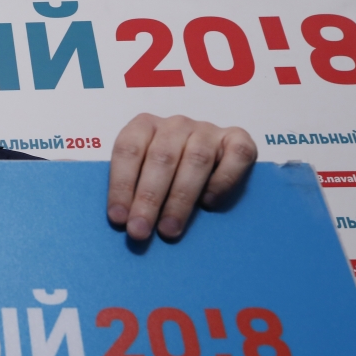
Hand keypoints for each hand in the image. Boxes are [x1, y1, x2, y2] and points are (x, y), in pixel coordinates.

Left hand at [107, 113, 256, 240]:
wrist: (206, 161)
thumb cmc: (164, 174)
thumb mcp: (141, 174)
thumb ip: (132, 190)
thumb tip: (123, 222)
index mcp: (144, 126)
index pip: (128, 150)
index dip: (121, 185)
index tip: (118, 218)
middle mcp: (176, 125)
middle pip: (161, 158)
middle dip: (148, 199)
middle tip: (140, 230)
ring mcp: (207, 130)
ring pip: (196, 160)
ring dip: (180, 199)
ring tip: (169, 229)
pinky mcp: (237, 139)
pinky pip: (236, 156)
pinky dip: (223, 180)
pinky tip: (209, 203)